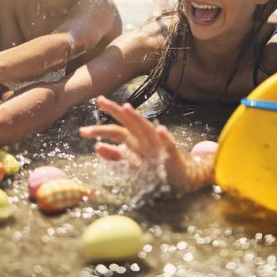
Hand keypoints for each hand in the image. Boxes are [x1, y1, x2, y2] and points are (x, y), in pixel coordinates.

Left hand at [79, 96, 210, 192]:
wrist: (181, 176)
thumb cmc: (155, 166)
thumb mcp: (132, 162)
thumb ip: (115, 156)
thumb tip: (96, 146)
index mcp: (135, 140)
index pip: (117, 127)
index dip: (105, 119)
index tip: (95, 103)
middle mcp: (144, 139)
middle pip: (128, 123)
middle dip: (114, 111)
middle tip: (99, 100)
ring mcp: (158, 145)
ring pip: (146, 129)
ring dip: (137, 118)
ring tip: (126, 107)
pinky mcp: (172, 154)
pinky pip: (168, 145)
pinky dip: (165, 138)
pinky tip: (161, 130)